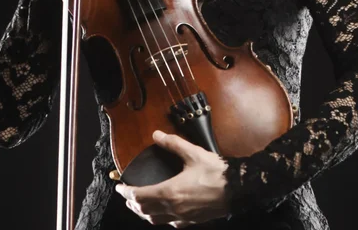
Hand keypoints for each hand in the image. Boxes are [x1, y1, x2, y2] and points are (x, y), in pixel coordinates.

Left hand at [115, 130, 229, 226]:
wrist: (238, 190)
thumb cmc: (216, 172)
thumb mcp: (192, 153)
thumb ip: (172, 144)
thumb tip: (156, 135)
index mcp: (170, 192)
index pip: (139, 196)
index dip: (126, 192)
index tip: (119, 187)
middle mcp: (173, 209)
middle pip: (144, 211)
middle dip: (132, 203)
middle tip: (126, 195)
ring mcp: (182, 218)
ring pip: (155, 220)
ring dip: (143, 212)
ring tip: (139, 205)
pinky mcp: (191, 221)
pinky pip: (169, 223)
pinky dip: (160, 217)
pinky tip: (163, 211)